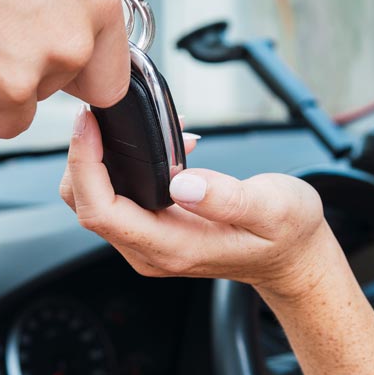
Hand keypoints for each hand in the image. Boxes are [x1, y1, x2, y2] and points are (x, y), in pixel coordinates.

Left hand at [59, 108, 335, 298]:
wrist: (291, 260)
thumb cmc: (285, 236)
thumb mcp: (272, 209)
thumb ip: (227, 198)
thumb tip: (182, 183)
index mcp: (173, 247)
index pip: (102, 211)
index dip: (85, 165)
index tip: (89, 124)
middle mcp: (152, 250)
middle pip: (86, 206)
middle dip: (82, 158)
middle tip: (102, 114)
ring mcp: (149, 243)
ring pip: (95, 202)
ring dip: (101, 159)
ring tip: (136, 125)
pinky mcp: (153, 230)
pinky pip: (118, 198)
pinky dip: (122, 165)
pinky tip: (159, 143)